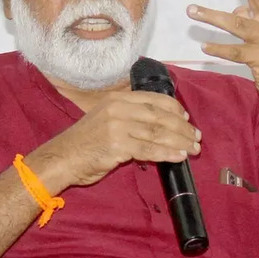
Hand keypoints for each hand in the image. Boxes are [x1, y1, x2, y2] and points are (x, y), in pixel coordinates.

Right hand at [30, 91, 200, 190]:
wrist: (61, 158)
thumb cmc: (84, 143)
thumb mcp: (105, 119)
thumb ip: (129, 117)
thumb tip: (159, 125)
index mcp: (117, 99)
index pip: (154, 99)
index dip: (175, 109)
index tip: (187, 118)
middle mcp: (118, 108)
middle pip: (160, 116)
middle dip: (183, 127)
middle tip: (196, 137)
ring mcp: (117, 126)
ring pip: (158, 133)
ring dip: (180, 141)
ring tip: (193, 149)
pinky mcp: (117, 146)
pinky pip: (150, 149)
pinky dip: (168, 153)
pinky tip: (179, 156)